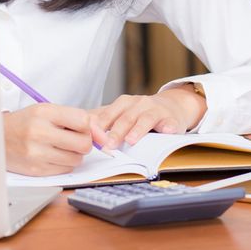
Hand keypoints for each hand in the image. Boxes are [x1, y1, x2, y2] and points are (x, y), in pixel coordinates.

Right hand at [3, 104, 99, 175]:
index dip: (89, 127)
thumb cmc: (25, 123)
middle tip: (74, 139)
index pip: (83, 121)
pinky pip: (65, 170)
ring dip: (74, 154)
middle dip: (84, 142)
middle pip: (84, 143)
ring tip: (61, 147)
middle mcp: (40, 132)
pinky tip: (52, 155)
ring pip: (77, 159)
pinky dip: (64, 164)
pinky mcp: (36, 170)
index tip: (85, 129)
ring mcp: (37, 153)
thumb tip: (102, 135)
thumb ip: (75, 118)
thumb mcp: (47, 111)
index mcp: (44, 112)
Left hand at [91, 84, 206, 148]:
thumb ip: (103, 118)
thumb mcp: (121, 113)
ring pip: (145, 119)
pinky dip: (168, 127)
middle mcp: (139, 104)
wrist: (172, 106)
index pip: (109, 114)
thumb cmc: (142, 113)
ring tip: (131, 141)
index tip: (90, 139)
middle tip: (107, 146)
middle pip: (125, 118)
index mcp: (124, 103)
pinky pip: (170, 123)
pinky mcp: (171, 119)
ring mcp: (156, 110)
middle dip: (115, 132)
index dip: (99, 127)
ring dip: (138, 130)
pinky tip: (166, 131)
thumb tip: (78, 127)